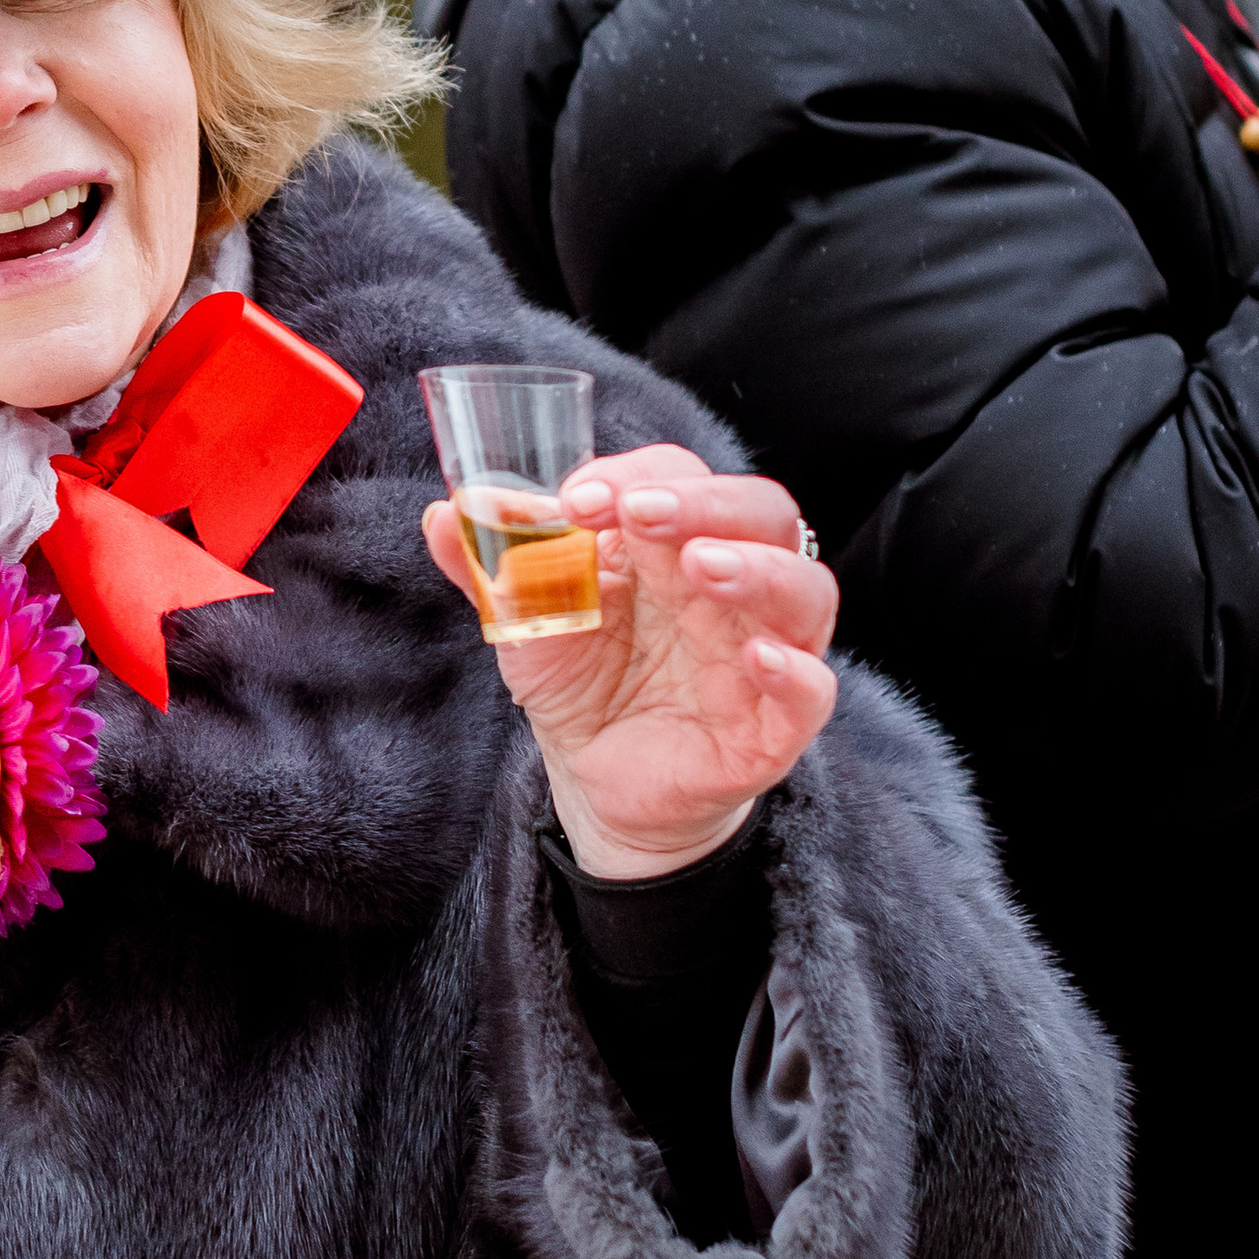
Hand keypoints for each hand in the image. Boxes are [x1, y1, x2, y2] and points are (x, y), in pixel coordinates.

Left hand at [425, 443, 837, 878]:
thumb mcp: (525, 619)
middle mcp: (731, 584)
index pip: (679, 478)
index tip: (576, 500)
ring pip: (804, 589)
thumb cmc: (580, 679)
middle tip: (641, 513)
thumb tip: (444, 513)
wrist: (598, 781)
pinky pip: (814, 691)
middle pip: (760, 514)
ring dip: (757, 569)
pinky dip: (796, 671)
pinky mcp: (773, 726)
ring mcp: (760, 650)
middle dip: (704, 503)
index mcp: (673, 542)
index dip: (634, 476)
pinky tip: (760, 660)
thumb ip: (490, 566)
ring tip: (701, 566)